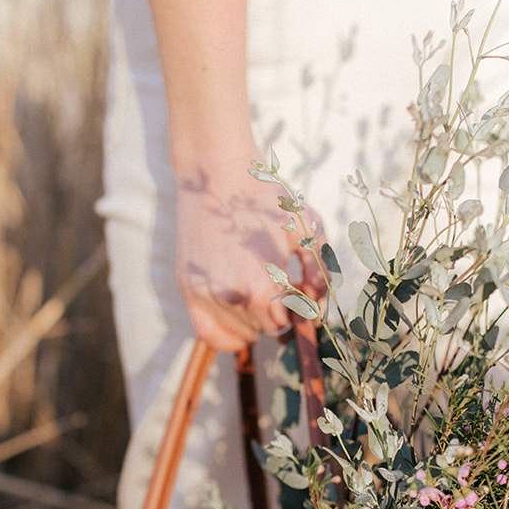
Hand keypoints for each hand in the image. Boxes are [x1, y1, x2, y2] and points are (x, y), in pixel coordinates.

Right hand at [175, 155, 326, 352]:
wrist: (216, 173)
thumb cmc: (264, 198)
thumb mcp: (306, 230)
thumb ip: (320, 274)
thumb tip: (315, 307)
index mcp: (262, 287)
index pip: (284, 325)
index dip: (295, 312)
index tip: (296, 294)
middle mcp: (231, 298)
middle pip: (263, 330)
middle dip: (276, 313)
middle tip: (279, 288)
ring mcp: (205, 295)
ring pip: (239, 333)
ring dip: (253, 320)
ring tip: (258, 290)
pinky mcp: (188, 288)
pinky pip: (209, 333)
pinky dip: (227, 336)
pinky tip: (240, 320)